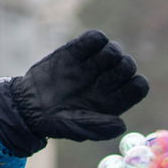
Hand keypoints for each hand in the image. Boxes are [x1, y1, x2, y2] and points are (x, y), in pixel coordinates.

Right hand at [0, 31, 148, 156]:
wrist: (29, 106)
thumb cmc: (57, 122)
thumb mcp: (78, 129)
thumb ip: (101, 128)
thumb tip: (122, 124)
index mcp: (114, 100)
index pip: (138, 87)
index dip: (134, 84)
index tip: (117, 87)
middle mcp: (107, 82)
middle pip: (128, 66)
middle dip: (122, 66)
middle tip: (103, 73)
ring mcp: (92, 65)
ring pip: (115, 50)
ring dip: (109, 52)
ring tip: (90, 64)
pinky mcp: (76, 51)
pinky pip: (94, 38)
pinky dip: (94, 39)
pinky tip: (81, 51)